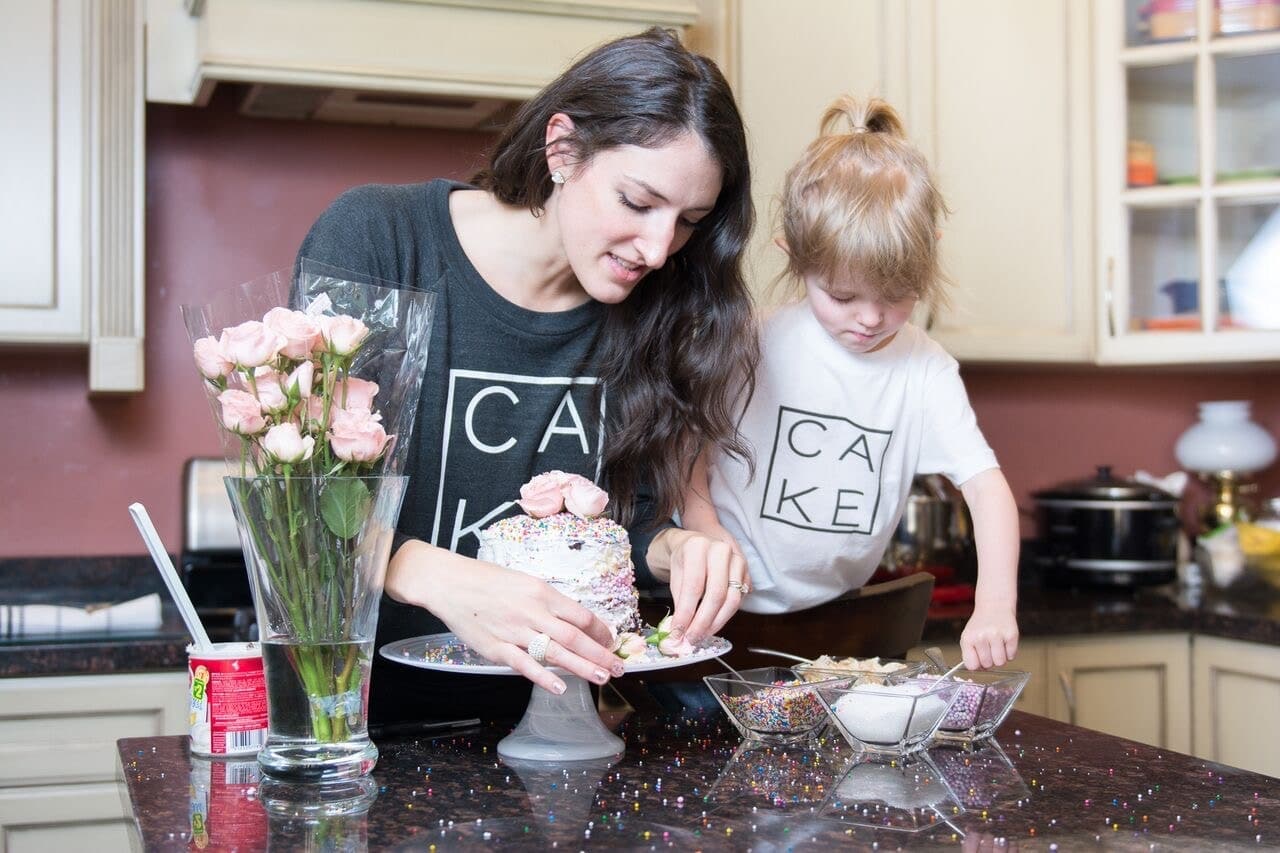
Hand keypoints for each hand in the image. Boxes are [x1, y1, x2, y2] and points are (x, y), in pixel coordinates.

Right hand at [387, 541, 622, 694]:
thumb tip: (573, 621)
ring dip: (583, 667)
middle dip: (601, 654)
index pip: (581, 615)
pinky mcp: (496, 649)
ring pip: (556, 653)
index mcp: (542, 592)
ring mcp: (515, 632)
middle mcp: (533, 612)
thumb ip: (548, 603)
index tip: (611, 642)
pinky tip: (560, 688)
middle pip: (575, 637)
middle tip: (620, 667)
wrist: (450, 583)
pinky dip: (544, 678)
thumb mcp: (525, 582)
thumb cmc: (488, 580)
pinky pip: (525, 665)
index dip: (601, 631)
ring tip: (603, 678)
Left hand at [648, 528, 748, 643]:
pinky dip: (725, 616)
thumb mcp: (676, 576)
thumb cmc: (685, 561)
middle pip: (716, 594)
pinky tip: (712, 625)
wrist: (698, 544)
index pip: (694, 586)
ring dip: (716, 623)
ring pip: (732, 600)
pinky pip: (740, 600)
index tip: (678, 632)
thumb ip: (680, 601)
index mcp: (698, 547)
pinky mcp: (747, 572)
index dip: (686, 613)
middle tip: (691, 638)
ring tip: (702, 635)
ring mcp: (737, 560)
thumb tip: (679, 630)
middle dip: (703, 622)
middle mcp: (720, 551)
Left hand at [959, 602, 1018, 669]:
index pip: (971, 665)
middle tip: (989, 648)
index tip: (979, 659)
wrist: (994, 606)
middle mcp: (981, 637)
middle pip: (987, 665)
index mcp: (968, 638)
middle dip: (989, 660)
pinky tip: (1004, 642)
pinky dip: (1009, 652)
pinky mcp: (1011, 635)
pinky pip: (1011, 656)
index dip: (977, 664)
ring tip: (997, 646)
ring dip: (1000, 657)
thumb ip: (970, 654)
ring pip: (1000, 663)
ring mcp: (997, 635)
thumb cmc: (980, 625)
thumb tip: (978, 670)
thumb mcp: (968, 637)